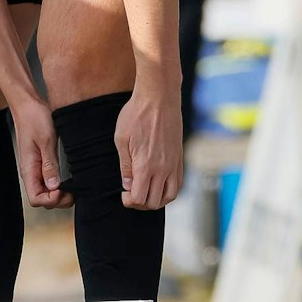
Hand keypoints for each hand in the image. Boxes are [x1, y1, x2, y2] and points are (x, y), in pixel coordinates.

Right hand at [11, 97, 71, 208]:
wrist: (27, 104)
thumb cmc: (34, 118)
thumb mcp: (46, 141)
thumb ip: (49, 165)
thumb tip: (54, 187)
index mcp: (29, 169)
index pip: (36, 199)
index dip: (52, 200)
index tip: (64, 189)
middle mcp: (30, 172)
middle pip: (42, 199)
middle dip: (58, 200)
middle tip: (73, 190)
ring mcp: (35, 168)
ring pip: (46, 191)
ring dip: (59, 193)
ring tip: (73, 185)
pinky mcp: (40, 162)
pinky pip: (48, 180)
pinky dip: (58, 184)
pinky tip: (68, 178)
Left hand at [113, 90, 182, 209]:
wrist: (159, 98)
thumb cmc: (136, 115)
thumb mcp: (121, 139)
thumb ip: (125, 166)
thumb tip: (128, 186)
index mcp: (146, 165)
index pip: (140, 198)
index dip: (129, 201)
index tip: (123, 193)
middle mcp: (163, 168)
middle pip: (155, 202)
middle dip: (141, 203)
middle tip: (131, 193)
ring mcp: (174, 164)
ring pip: (169, 196)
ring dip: (156, 200)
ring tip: (144, 191)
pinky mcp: (180, 158)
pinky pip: (177, 184)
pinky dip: (168, 191)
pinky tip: (157, 184)